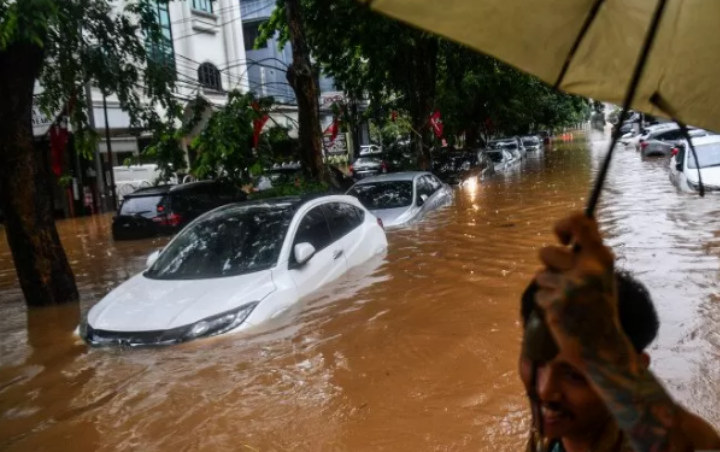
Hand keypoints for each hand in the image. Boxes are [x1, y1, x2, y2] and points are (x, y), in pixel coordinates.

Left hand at [534, 213, 635, 371]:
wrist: (602, 345)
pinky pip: (539, 294)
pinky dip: (547, 303)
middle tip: (564, 281)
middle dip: (548, 265)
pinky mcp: (556, 303)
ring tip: (567, 300)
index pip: (580, 222)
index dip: (563, 224)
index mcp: (601, 258)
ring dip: (549, 287)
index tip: (561, 237)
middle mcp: (588, 269)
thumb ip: (586, 253)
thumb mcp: (600, 274)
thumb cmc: (598, 305)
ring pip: (540, 275)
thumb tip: (567, 227)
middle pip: (545, 251)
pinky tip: (563, 314)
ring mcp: (571, 287)